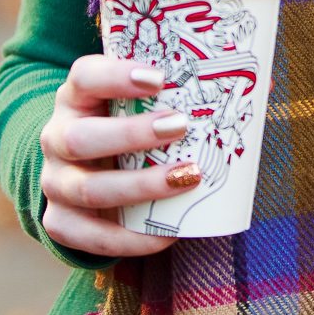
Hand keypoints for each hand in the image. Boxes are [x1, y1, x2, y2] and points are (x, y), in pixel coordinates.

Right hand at [39, 54, 200, 257]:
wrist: (82, 172)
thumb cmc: (123, 129)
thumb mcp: (134, 106)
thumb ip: (177, 93)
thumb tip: (257, 86)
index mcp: (75, 99)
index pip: (84, 77)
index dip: (116, 75)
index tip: (159, 77)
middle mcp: (57, 138)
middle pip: (80, 138)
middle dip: (131, 135)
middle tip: (180, 126)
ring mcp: (56, 182)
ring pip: (89, 189)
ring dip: (140, 186)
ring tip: (188, 177)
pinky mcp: (60, 222)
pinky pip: (91, 236)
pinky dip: (132, 238)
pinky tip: (169, 233)